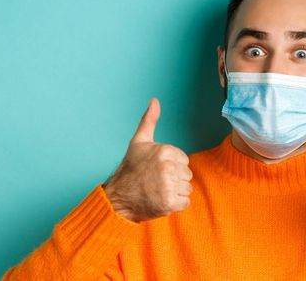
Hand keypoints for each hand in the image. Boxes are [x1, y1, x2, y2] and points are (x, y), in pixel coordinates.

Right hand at [103, 97, 192, 222]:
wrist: (118, 197)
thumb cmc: (130, 169)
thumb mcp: (139, 142)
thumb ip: (149, 120)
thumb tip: (155, 100)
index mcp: (165, 151)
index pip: (184, 160)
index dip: (172, 166)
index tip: (156, 169)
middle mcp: (168, 167)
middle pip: (187, 175)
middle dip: (174, 179)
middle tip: (156, 181)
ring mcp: (169, 185)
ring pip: (187, 189)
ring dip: (175, 192)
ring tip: (157, 190)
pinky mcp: (170, 203)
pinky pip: (185, 202)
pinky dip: (175, 204)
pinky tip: (160, 200)